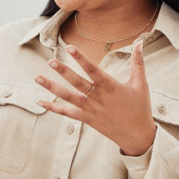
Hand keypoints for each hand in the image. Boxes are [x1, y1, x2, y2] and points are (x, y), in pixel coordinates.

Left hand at [35, 41, 155, 156]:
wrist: (137, 135)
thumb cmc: (140, 108)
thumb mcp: (141, 84)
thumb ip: (138, 62)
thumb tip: (139, 42)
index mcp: (110, 87)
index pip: (93, 70)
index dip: (81, 59)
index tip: (70, 48)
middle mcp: (98, 98)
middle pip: (77, 82)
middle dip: (63, 71)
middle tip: (50, 61)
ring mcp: (90, 109)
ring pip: (68, 97)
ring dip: (52, 87)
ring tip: (37, 78)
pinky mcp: (86, 119)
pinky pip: (67, 113)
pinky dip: (53, 107)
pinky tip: (40, 101)